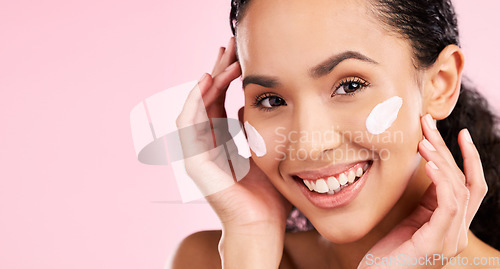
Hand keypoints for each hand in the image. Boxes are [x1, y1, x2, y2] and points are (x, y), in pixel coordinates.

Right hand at [176, 37, 290, 232]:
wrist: (259, 225)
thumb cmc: (265, 194)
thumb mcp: (260, 152)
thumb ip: (248, 129)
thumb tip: (244, 105)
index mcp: (220, 141)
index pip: (218, 101)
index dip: (225, 78)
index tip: (238, 56)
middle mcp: (205, 144)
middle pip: (206, 99)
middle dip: (217, 71)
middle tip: (229, 46)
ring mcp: (196, 152)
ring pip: (196, 106)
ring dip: (208, 81)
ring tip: (224, 59)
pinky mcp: (193, 161)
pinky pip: (188, 123)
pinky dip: (194, 100)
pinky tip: (205, 81)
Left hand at [359, 114, 487, 268]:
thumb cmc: (389, 251)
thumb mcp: (412, 219)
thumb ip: (427, 199)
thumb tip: (430, 164)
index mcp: (454, 225)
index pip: (471, 186)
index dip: (469, 158)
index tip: (460, 132)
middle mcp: (458, 232)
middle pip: (465, 182)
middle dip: (450, 150)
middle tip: (430, 124)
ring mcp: (451, 240)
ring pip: (458, 190)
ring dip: (442, 161)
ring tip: (424, 141)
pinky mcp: (436, 243)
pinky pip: (447, 206)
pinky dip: (441, 182)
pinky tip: (429, 164)